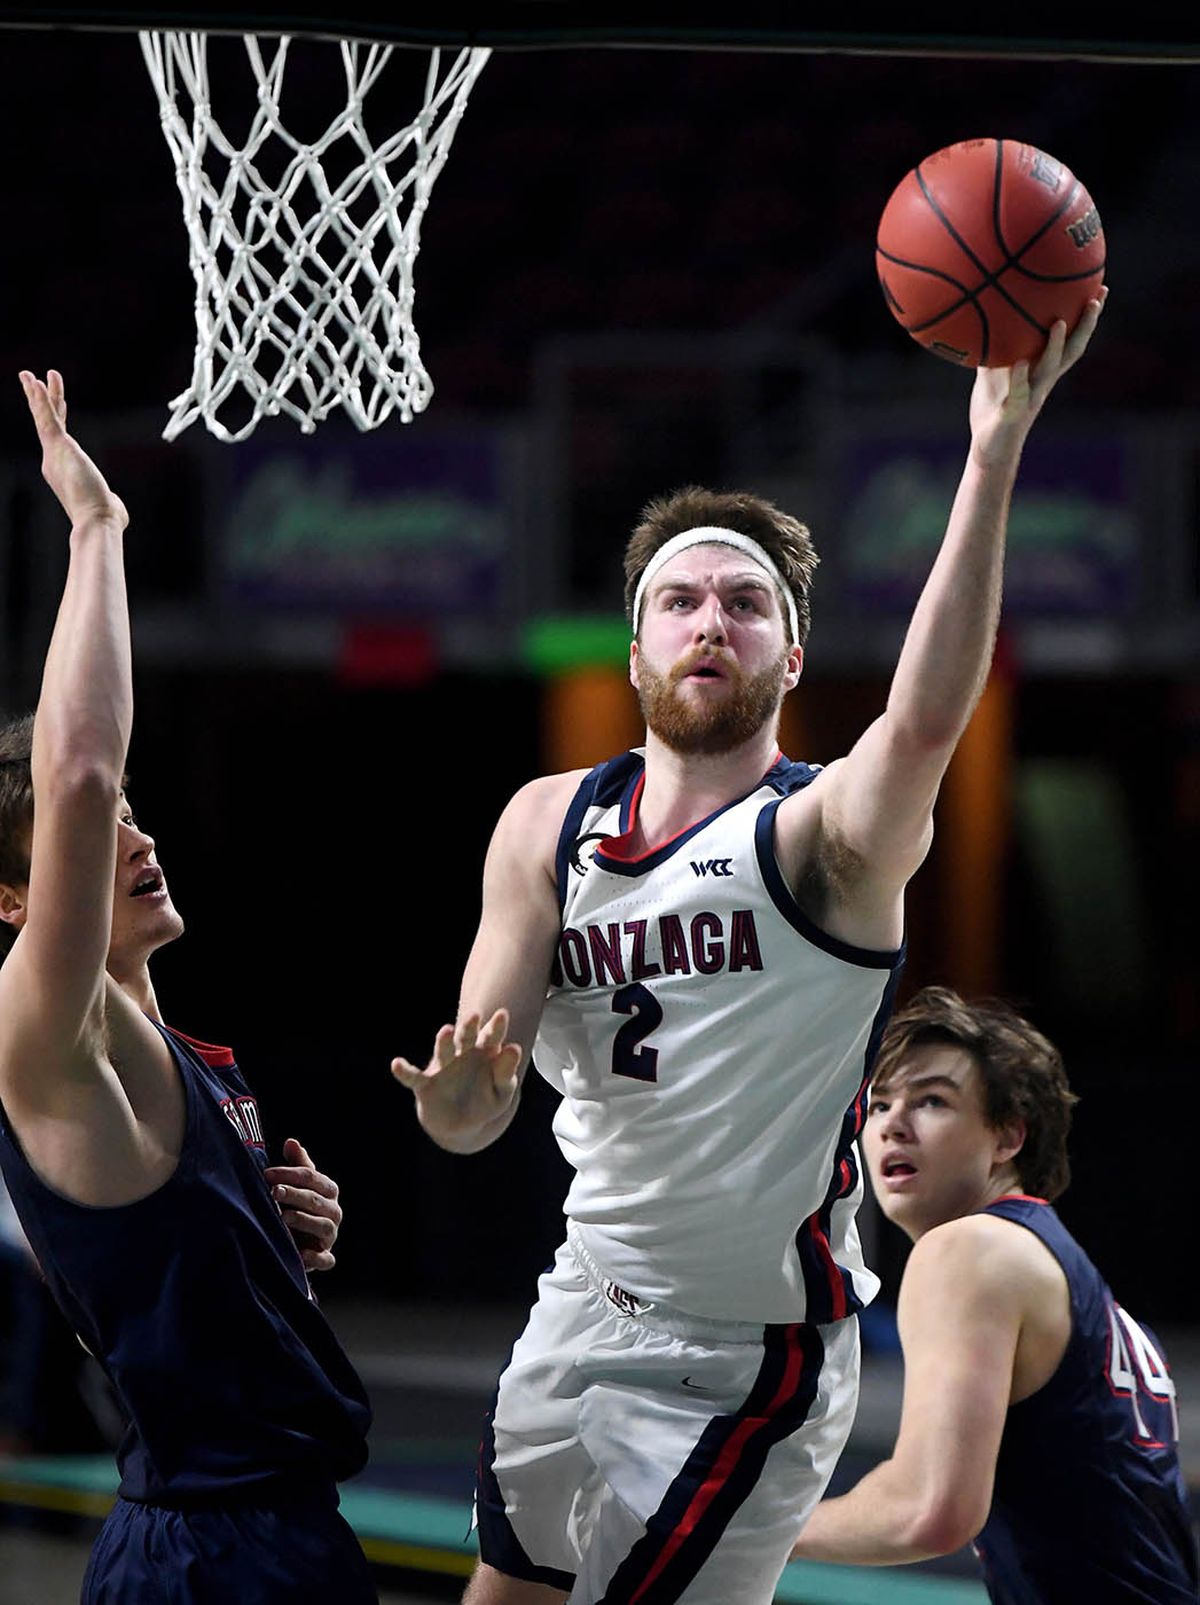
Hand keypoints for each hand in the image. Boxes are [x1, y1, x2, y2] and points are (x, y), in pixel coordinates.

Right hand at [19, 369, 127, 530]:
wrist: (96, 521)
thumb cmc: (104, 517)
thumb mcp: (107, 503)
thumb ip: (108, 499)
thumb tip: (116, 506)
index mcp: (61, 469)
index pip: (58, 436)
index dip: (56, 415)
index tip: (58, 400)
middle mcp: (53, 460)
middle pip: (45, 423)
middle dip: (41, 400)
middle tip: (34, 380)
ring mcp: (54, 453)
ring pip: (43, 418)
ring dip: (37, 395)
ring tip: (29, 375)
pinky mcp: (59, 448)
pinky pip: (48, 419)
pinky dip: (41, 401)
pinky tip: (36, 383)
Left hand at [263, 1138, 341, 1273]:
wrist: (303, 1240)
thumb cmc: (299, 1205)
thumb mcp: (299, 1184)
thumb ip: (297, 1164)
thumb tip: (291, 1142)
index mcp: (328, 1190)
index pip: (312, 1177)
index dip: (289, 1174)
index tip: (268, 1174)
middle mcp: (334, 1211)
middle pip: (316, 1200)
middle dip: (294, 1194)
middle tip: (273, 1191)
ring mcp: (330, 1235)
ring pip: (322, 1226)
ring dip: (303, 1220)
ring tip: (283, 1217)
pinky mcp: (325, 1257)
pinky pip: (326, 1259)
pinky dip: (315, 1258)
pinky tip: (300, 1254)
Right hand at [391, 1009, 521, 1141]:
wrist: (461, 1126)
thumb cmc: (485, 1101)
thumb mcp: (502, 1091)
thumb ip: (506, 1072)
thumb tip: (515, 1048)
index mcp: (484, 1052)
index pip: (491, 1037)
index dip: (496, 1027)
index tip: (502, 1015)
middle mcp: (462, 1054)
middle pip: (466, 1037)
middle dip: (470, 1027)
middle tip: (475, 1016)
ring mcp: (443, 1068)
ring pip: (443, 1051)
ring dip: (444, 1041)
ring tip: (447, 1030)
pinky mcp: (425, 1085)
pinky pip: (413, 1077)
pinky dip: (404, 1071)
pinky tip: (396, 1064)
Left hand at [969, 288, 1106, 467]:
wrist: (989, 447)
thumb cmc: (994, 407)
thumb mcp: (992, 372)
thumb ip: (995, 348)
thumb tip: (986, 316)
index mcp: (1042, 371)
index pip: (1070, 340)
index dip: (1085, 318)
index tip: (1098, 289)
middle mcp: (1043, 382)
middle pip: (1072, 350)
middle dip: (1086, 325)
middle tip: (1097, 297)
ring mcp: (1031, 397)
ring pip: (1050, 369)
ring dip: (1055, 346)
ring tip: (1059, 322)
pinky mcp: (1014, 414)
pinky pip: (1019, 394)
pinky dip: (1020, 379)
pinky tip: (1020, 363)